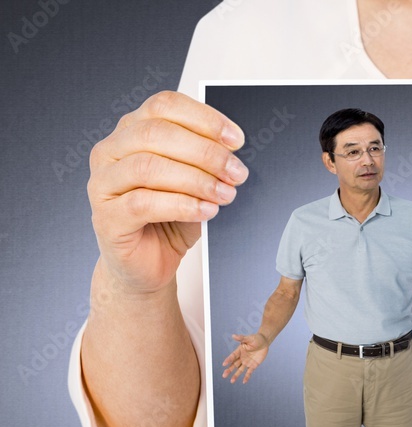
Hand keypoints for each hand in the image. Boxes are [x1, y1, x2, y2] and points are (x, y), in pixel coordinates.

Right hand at [88, 91, 246, 294]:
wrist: (148, 263)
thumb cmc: (169, 219)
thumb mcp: (194, 183)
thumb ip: (205, 161)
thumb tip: (232, 151)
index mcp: (132, 131)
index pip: (164, 106)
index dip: (203, 118)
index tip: (236, 139)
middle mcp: (112, 151)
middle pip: (156, 133)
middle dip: (205, 152)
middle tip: (236, 172)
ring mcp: (103, 183)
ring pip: (148, 166)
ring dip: (196, 179)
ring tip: (225, 194)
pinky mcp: (106, 216)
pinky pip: (142, 203)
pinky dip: (181, 205)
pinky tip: (205, 210)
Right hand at [222, 333, 269, 383]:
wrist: (264, 342)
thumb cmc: (256, 339)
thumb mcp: (249, 338)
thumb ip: (241, 338)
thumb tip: (233, 335)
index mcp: (239, 351)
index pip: (232, 356)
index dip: (228, 360)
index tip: (224, 364)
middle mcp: (241, 357)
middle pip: (234, 365)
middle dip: (229, 370)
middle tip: (224, 375)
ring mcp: (247, 362)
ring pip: (240, 370)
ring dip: (236, 375)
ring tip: (232, 381)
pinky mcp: (253, 365)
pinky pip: (249, 372)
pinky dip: (247, 377)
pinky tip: (244, 382)